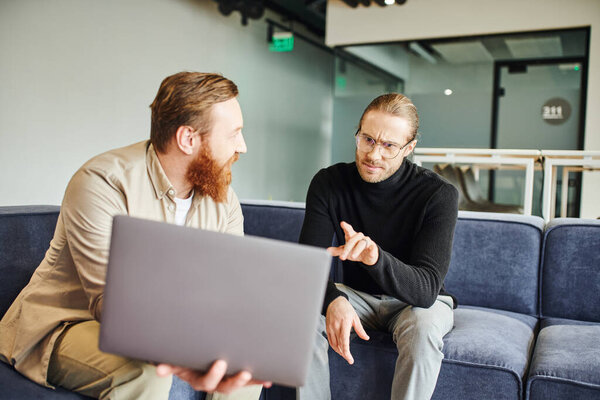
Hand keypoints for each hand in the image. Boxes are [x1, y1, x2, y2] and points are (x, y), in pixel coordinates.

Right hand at [156, 360, 271, 393]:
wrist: (186, 360)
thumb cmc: (181, 359)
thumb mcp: (174, 362)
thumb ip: (168, 365)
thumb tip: (159, 369)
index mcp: (199, 380)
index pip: (207, 381)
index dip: (214, 375)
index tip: (221, 363)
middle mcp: (214, 383)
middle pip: (226, 386)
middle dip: (236, 380)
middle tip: (245, 373)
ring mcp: (225, 380)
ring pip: (239, 383)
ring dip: (251, 381)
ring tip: (262, 378)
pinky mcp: (234, 375)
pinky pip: (248, 380)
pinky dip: (259, 380)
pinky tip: (270, 380)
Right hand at [325, 297, 368, 364]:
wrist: (334, 301)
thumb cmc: (346, 309)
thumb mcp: (355, 317)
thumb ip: (360, 329)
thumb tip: (366, 338)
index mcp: (344, 324)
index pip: (344, 341)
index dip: (347, 352)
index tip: (350, 359)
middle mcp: (336, 327)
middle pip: (339, 345)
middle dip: (344, 354)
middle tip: (350, 359)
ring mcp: (330, 328)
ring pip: (334, 344)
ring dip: (339, 351)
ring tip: (345, 355)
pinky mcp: (327, 328)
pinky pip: (330, 340)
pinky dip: (334, 347)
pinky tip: (338, 349)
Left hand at [327, 221, 377, 265]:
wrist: (367, 257)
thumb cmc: (355, 251)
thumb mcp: (345, 251)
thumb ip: (337, 250)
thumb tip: (327, 250)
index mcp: (352, 236)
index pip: (348, 230)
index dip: (346, 227)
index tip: (342, 223)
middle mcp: (359, 237)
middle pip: (353, 239)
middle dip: (347, 248)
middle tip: (342, 257)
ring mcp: (367, 241)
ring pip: (361, 244)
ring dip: (357, 250)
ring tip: (352, 256)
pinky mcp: (373, 247)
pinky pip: (372, 248)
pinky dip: (372, 251)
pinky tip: (371, 254)